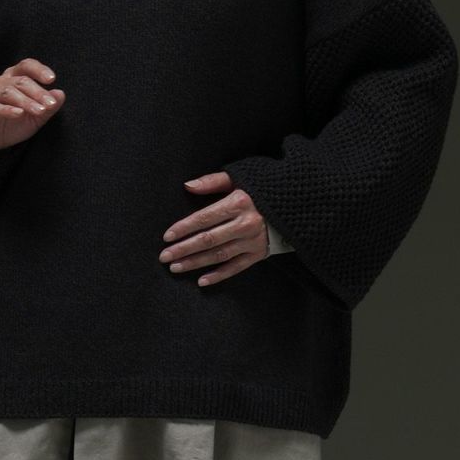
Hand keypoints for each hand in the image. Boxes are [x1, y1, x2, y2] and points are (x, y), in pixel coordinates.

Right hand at [0, 58, 65, 157]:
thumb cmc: (12, 123)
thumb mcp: (35, 117)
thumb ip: (49, 106)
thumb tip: (61, 94)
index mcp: (14, 78)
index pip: (26, 66)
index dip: (39, 69)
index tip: (52, 79)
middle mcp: (1, 83)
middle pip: (21, 81)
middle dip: (38, 92)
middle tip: (50, 104)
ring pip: (8, 92)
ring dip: (26, 101)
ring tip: (39, 111)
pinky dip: (8, 110)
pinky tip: (19, 113)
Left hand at [158, 170, 269, 286]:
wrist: (295, 203)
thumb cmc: (260, 189)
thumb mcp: (239, 178)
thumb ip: (212, 182)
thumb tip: (188, 185)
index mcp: (239, 203)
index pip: (205, 218)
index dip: (184, 228)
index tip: (167, 236)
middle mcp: (246, 224)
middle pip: (208, 239)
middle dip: (184, 249)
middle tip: (164, 257)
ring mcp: (253, 241)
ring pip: (219, 255)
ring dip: (195, 263)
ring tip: (175, 268)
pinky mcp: (259, 254)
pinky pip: (236, 267)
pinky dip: (219, 275)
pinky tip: (201, 281)